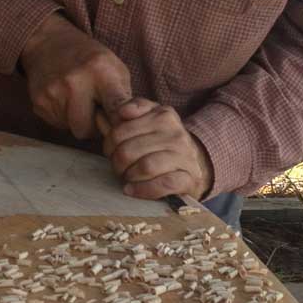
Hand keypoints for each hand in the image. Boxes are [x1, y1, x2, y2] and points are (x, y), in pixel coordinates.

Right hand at [19, 12, 132, 139]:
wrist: (49, 43)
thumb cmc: (89, 59)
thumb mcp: (115, 69)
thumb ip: (124, 99)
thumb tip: (129, 126)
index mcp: (101, 71)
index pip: (116, 107)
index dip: (121, 122)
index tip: (123, 127)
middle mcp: (75, 81)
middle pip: (86, 130)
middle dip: (91, 125)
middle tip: (93, 108)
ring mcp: (54, 92)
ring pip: (71, 128)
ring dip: (76, 119)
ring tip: (77, 99)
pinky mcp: (38, 101)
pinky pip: (56, 123)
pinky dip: (62, 115)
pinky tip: (63, 98)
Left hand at [98, 98, 212, 200]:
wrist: (194, 166)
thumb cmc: (161, 144)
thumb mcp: (147, 122)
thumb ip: (126, 115)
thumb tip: (108, 112)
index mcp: (163, 114)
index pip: (120, 130)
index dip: (109, 144)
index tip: (111, 150)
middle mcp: (176, 132)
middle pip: (128, 150)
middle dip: (117, 163)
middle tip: (118, 167)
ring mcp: (185, 155)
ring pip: (145, 167)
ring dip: (129, 176)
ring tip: (126, 178)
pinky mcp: (189, 177)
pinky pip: (163, 184)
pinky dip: (143, 190)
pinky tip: (132, 190)